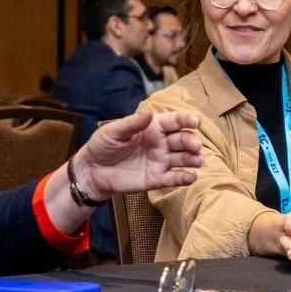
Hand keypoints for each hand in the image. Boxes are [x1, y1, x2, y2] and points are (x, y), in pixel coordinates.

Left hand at [76, 108, 203, 199]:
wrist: (92, 171)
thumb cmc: (102, 146)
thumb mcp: (113, 131)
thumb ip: (132, 124)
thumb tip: (148, 112)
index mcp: (152, 128)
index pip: (174, 121)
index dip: (186, 120)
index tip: (195, 122)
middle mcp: (160, 143)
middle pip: (182, 140)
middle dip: (191, 141)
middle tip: (195, 145)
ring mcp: (160, 161)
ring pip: (182, 159)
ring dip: (192, 159)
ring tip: (198, 161)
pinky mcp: (156, 179)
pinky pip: (173, 178)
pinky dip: (184, 178)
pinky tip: (191, 177)